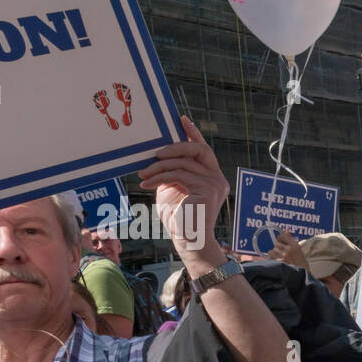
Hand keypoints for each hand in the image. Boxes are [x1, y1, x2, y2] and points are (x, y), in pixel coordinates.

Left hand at [139, 116, 228, 269]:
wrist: (189, 241)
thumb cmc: (180, 219)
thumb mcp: (173, 189)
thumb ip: (172, 172)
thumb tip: (158, 155)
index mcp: (211, 177)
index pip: (203, 149)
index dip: (193, 132)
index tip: (180, 119)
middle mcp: (217, 178)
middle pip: (199, 149)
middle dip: (175, 146)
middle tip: (154, 153)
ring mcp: (215, 183)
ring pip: (184, 162)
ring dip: (159, 166)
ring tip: (143, 175)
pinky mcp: (208, 189)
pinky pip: (180, 174)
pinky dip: (160, 176)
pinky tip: (147, 183)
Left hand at [266, 230, 309, 268]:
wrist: (302, 277)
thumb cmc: (301, 265)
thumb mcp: (299, 251)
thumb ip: (291, 241)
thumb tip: (286, 231)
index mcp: (295, 246)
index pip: (282, 236)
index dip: (280, 239)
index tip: (281, 242)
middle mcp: (289, 250)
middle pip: (276, 244)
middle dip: (278, 249)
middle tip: (282, 255)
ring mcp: (283, 256)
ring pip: (272, 251)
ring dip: (274, 255)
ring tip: (279, 260)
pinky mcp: (278, 263)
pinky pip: (270, 258)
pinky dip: (272, 260)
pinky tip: (277, 264)